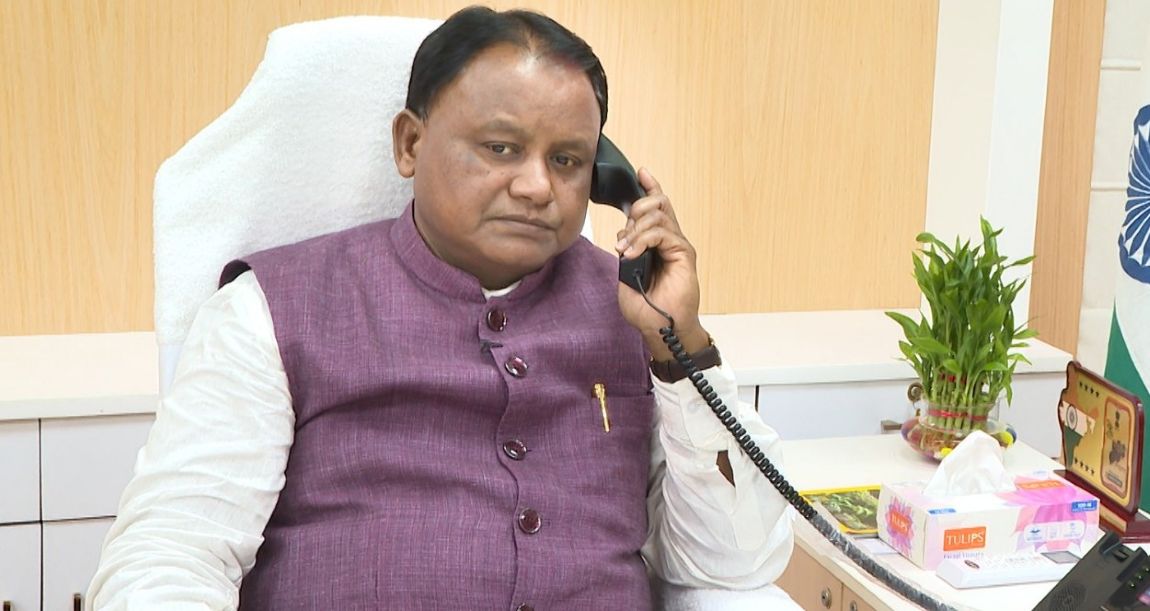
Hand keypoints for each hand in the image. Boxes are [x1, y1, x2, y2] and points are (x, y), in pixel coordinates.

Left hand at [615, 168, 709, 360]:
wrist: (660, 328)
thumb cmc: (647, 308)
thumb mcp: (626, 275)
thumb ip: (627, 252)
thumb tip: (624, 236)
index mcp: (657, 242)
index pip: (656, 207)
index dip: (649, 188)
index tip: (641, 173)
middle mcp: (670, 240)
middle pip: (658, 203)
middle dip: (637, 209)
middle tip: (625, 235)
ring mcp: (678, 246)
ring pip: (658, 215)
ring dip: (636, 229)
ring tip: (627, 250)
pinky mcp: (683, 253)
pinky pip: (662, 232)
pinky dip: (643, 239)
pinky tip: (633, 253)